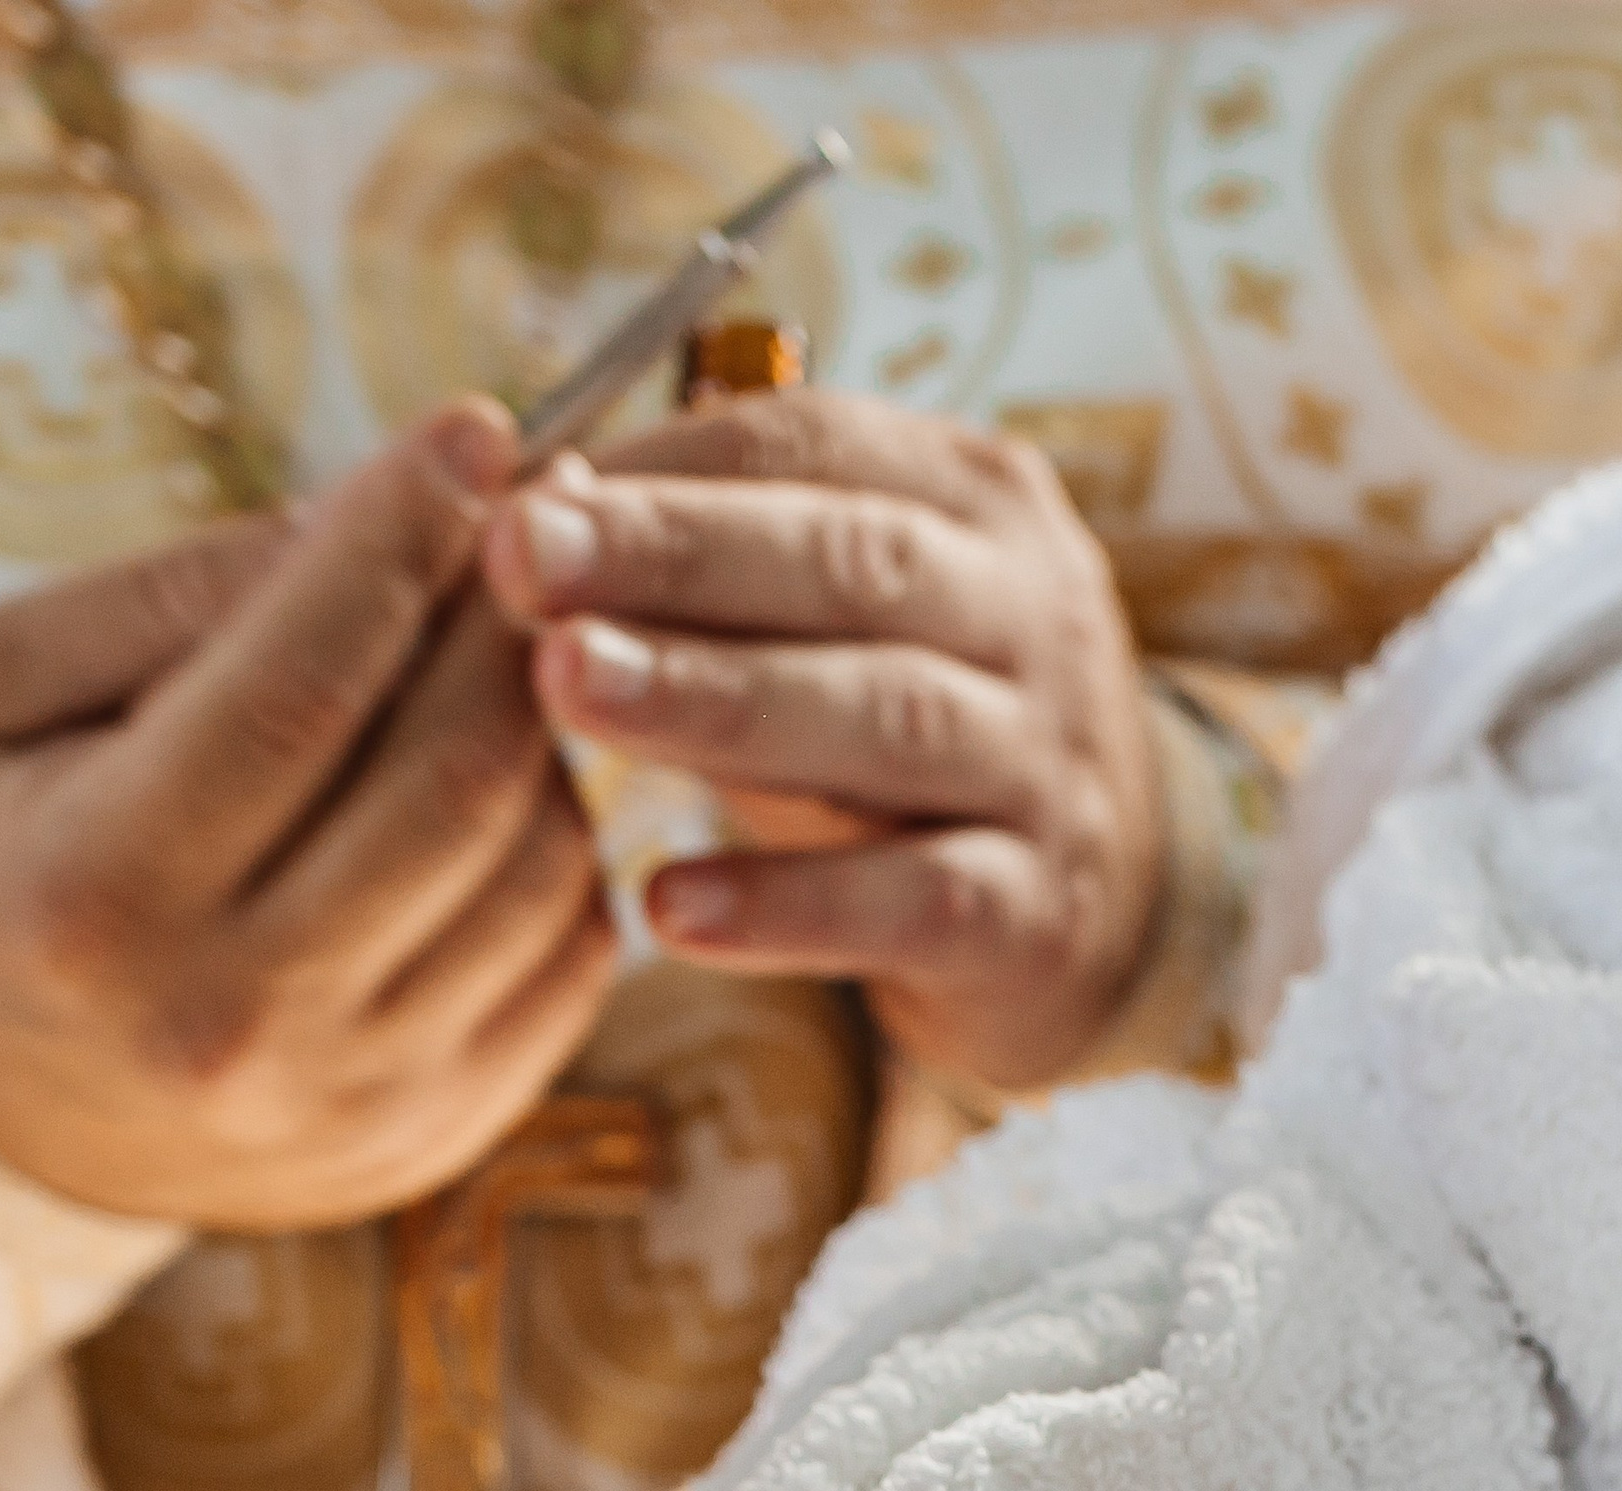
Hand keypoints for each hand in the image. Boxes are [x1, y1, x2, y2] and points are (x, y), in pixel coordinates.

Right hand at [0, 401, 615, 1235]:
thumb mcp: (5, 695)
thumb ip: (176, 595)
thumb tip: (378, 505)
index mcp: (98, 897)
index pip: (299, 687)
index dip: (403, 538)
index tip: (474, 426)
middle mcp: (232, 1020)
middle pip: (450, 777)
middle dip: (515, 617)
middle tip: (545, 509)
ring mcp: (349, 1098)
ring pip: (538, 867)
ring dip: (551, 727)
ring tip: (512, 647)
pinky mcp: (434, 1134)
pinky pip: (569, 958)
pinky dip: (566, 846)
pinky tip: (510, 781)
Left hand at [482, 392, 1160, 1089]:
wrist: (1107, 909)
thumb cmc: (917, 744)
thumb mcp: (841, 624)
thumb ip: (714, 563)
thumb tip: (540, 498)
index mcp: (976, 502)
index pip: (810, 446)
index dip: (661, 469)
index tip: (514, 494)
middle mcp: (1029, 613)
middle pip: (844, 565)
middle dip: (671, 554)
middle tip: (522, 557)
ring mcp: (1041, 764)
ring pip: (877, 717)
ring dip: (712, 699)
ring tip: (570, 689)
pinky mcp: (1029, 912)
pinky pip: (904, 900)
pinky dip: (783, 905)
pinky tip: (668, 908)